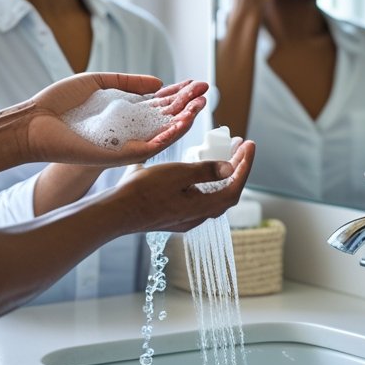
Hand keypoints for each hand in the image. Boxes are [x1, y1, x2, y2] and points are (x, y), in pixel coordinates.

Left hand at [27, 74, 208, 165]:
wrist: (33, 122)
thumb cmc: (59, 104)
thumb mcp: (99, 83)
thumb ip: (128, 82)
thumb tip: (159, 82)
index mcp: (125, 113)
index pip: (160, 104)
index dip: (179, 93)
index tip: (197, 83)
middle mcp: (129, 130)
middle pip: (167, 118)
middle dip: (188, 104)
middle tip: (206, 91)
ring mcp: (125, 144)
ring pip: (163, 134)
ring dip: (184, 120)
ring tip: (200, 106)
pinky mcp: (117, 155)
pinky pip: (148, 148)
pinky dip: (167, 137)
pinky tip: (182, 124)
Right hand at [116, 139, 256, 233]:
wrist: (115, 212)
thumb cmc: (144, 192)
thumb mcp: (178, 174)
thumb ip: (206, 172)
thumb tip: (230, 169)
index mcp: (202, 207)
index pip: (234, 187)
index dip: (245, 166)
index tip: (249, 145)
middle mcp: (197, 217)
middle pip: (226, 192)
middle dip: (236, 167)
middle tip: (240, 145)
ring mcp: (185, 219)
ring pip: (213, 195)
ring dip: (222, 174)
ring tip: (223, 152)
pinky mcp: (174, 216)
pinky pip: (199, 198)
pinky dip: (206, 181)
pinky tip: (199, 169)